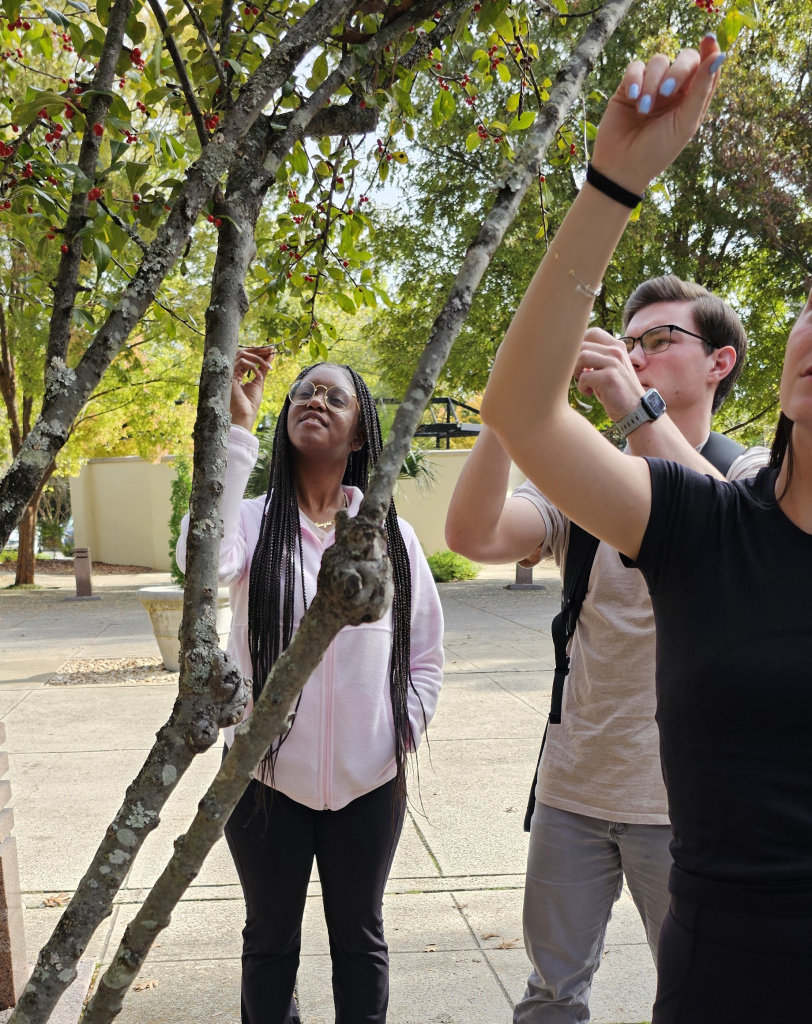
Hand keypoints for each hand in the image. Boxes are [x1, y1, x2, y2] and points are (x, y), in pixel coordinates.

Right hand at [230, 346, 274, 431]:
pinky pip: (241, 362)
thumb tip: (270, 355)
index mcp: (238, 372)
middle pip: (244, 352)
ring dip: (257, 358)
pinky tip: (259, 376)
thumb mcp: (259, 381)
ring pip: (242, 354)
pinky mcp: (229, 375)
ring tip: (268, 366)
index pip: (248, 357)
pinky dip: (252, 367)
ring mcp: (230, 372)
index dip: (259, 352)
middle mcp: (233, 370)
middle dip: (258, 350)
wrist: (245, 414)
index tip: (271, 350)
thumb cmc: (251, 402)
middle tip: (271, 350)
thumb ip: (263, 368)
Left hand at [574, 329, 643, 421]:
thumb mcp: (609, 368)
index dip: (579, 344)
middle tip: (579, 374)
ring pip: (582, 356)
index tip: (578, 360)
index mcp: (617, 346)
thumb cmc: (616, 390)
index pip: (592, 332)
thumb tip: (572, 353)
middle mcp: (616, 351)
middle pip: (583, 344)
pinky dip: (581, 387)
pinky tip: (589, 393)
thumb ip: (596, 358)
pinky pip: (584, 376)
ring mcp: (614, 363)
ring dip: (576, 371)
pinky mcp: (609, 377)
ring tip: (583, 381)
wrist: (635, 409)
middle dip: (574, 360)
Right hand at [590, 35, 723, 194]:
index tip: (707, 40)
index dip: (709, 51)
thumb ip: (701, 90)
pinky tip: (633, 98)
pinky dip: (635, 80)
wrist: (621, 169)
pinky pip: (635, 67)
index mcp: (692, 99)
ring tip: (643, 110)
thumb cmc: (657, 151)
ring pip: (658, 62)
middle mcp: (673, 90)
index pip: (705, 67)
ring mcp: (651, 87)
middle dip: (677, 71)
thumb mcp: (684, 123)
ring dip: (652, 84)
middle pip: (684, 59)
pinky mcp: (628, 88)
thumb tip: (719, 55)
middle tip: (668, 93)